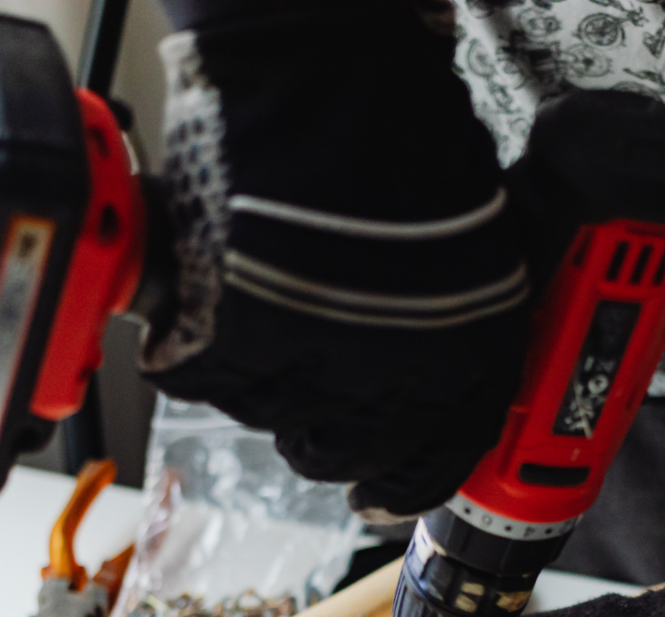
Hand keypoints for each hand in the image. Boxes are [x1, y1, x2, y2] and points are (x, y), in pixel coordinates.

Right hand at [138, 0, 527, 519]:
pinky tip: (211, 297)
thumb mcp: (472, 236)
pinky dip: (193, 346)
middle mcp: (394, 375)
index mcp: (467, 351)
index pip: (439, 457)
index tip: (385, 496)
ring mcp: (307, 365)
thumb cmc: (399, 126)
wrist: (322, 71)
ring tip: (260, 311)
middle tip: (308, 403)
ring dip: (260, 380)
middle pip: (347, 453)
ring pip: (269, 420)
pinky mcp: (227, 344)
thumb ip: (452, 316)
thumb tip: (427, 364)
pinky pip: (197, 379)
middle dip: (327, 439)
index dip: (407, 483)